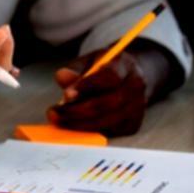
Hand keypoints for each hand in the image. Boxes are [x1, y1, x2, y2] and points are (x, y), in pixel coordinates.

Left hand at [48, 45, 166, 136]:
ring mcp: (137, 107)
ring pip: (109, 120)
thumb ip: (75, 69)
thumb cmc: (104, 68)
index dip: (88, 86)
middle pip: (110, 103)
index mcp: (126, 65)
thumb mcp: (89, 61)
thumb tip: (63, 78)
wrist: (130, 76)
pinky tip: (74, 125)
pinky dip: (89, 130)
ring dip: (81, 123)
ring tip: (60, 119)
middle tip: (56, 112)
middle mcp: (136, 86)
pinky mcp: (132, 124)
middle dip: (80, 110)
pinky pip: (110, 131)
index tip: (67, 94)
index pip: (110, 76)